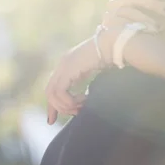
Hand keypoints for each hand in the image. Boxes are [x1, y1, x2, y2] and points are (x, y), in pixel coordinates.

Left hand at [45, 0, 164, 123]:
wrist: (115, 44)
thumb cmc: (112, 57)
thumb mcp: (95, 73)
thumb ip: (86, 83)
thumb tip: (85, 100)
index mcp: (68, 65)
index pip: (53, 88)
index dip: (53, 105)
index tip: (53, 119)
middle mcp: (62, 64)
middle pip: (50, 92)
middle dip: (56, 108)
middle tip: (74, 114)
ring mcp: (64, 65)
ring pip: (53, 93)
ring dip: (67, 105)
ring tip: (81, 107)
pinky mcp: (68, 68)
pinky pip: (60, 91)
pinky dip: (69, 100)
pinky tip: (83, 99)